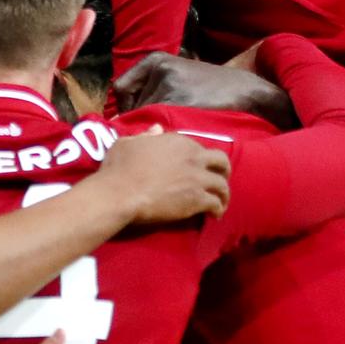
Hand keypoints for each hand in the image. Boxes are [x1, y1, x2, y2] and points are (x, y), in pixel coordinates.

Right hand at [97, 127, 229, 222]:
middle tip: (221, 181)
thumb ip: (146, 135)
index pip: (199, 148)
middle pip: (222, 162)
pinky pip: (215, 204)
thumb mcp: (128, 142)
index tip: (198, 168)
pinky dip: (218, 209)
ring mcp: (197, 179)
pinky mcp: (197, 199)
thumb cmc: (120, 167)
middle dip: (224, 171)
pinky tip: (214, 215)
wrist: (121, 192)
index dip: (200, 159)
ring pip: (222, 186)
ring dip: (224, 195)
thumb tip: (157, 129)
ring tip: (221, 204)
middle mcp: (193, 157)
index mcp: (178, 142)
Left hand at [114, 52, 294, 127]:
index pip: (121, 88)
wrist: (246, 92)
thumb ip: (150, 89)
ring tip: (175, 129)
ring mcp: (169, 84)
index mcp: (155, 60)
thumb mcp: (178, 76)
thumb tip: (117, 119)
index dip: (127, 108)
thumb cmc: (211, 90)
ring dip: (154, 129)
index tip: (140, 119)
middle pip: (130, 105)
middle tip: (161, 129)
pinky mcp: (180, 101)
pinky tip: (180, 134)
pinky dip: (165, 133)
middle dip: (141, 120)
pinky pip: (159, 125)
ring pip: (144, 118)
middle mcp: (159, 69)